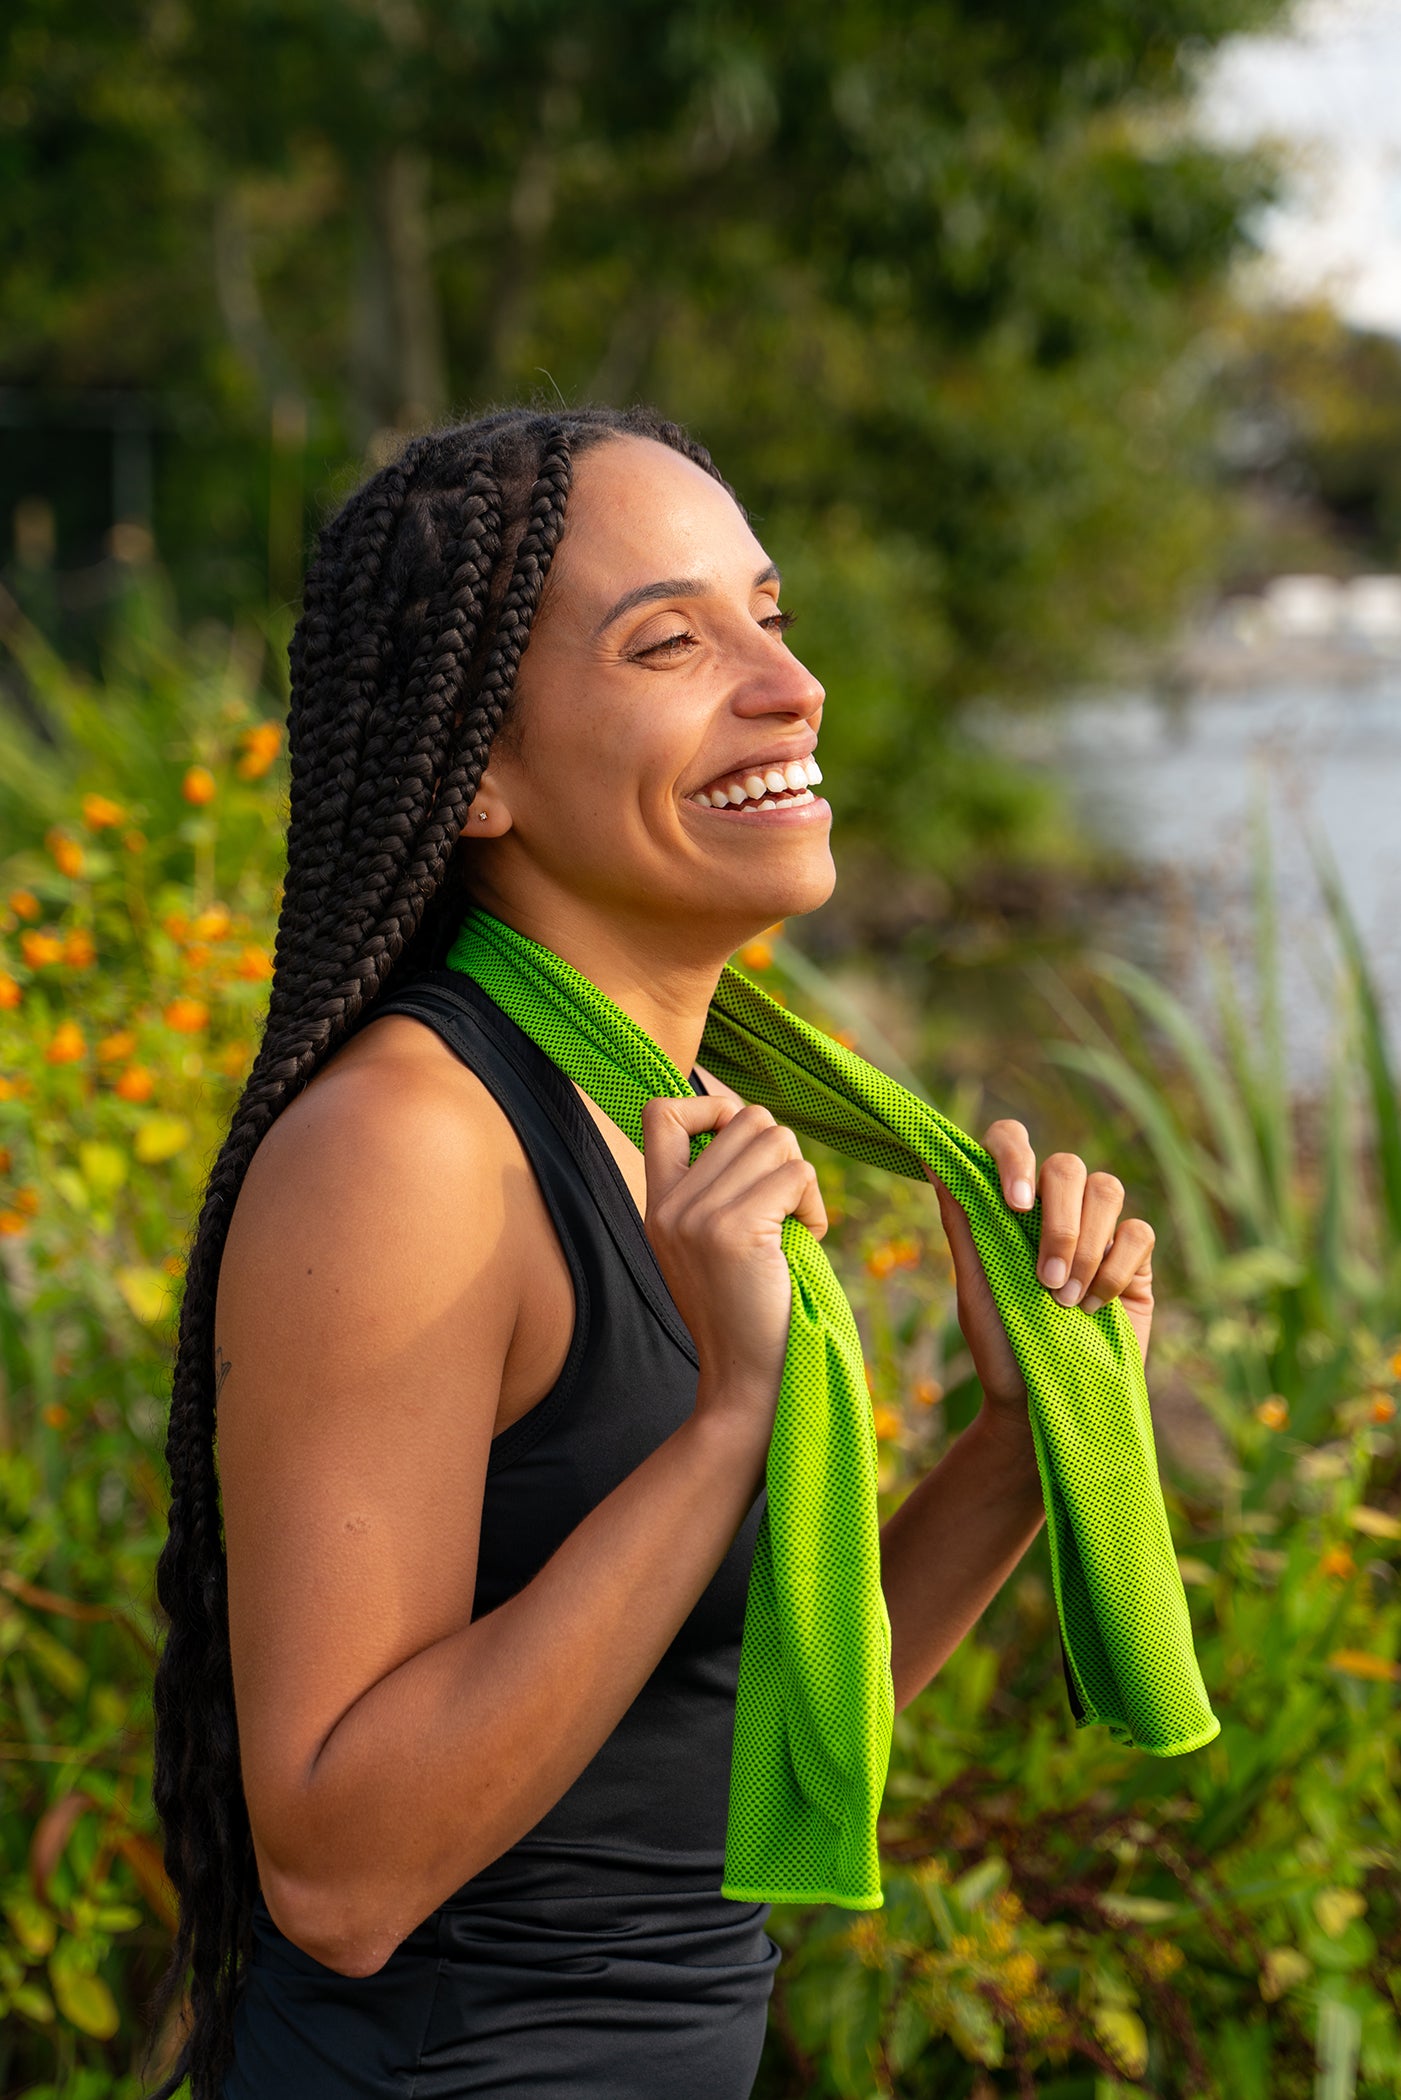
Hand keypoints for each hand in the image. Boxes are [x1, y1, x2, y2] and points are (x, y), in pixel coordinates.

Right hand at [641, 1094, 826, 1442]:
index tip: (743, 1151)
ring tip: (794, 1227)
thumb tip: (747, 1120)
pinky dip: (815, 1204)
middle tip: (783, 1209)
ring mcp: (697, 1218)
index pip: (661, 1110)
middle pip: (744, 1118)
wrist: (748, 1387)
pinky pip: (796, 1173)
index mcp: (658, 1205)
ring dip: (801, 1180)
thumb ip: (717, 1189)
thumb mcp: (712, 1246)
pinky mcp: (734, 1232)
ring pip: (775, 1138)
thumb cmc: (748, 1316)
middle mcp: (670, 1206)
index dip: (712, 1107)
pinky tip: (808, 1239)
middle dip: (780, 1155)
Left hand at [925, 1120, 1154, 1420]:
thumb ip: (961, 1220)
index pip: (1012, 1142)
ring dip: (1086, 1248)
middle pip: (1067, 1165)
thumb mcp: (974, 1285)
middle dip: (1059, 1223)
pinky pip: (1138, 1233)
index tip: (1014, 1203)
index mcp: (1009, 1203)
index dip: (1015, 1157)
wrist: (1041, 1405)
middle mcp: (1054, 1207)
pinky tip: (1095, 1307)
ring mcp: (1099, 1229)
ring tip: (1064, 1301)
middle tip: (1044, 1280)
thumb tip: (930, 1154)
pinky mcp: (1135, 1258)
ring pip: (1107, 1190)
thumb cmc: (1000, 1345)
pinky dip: (1115, 1270)